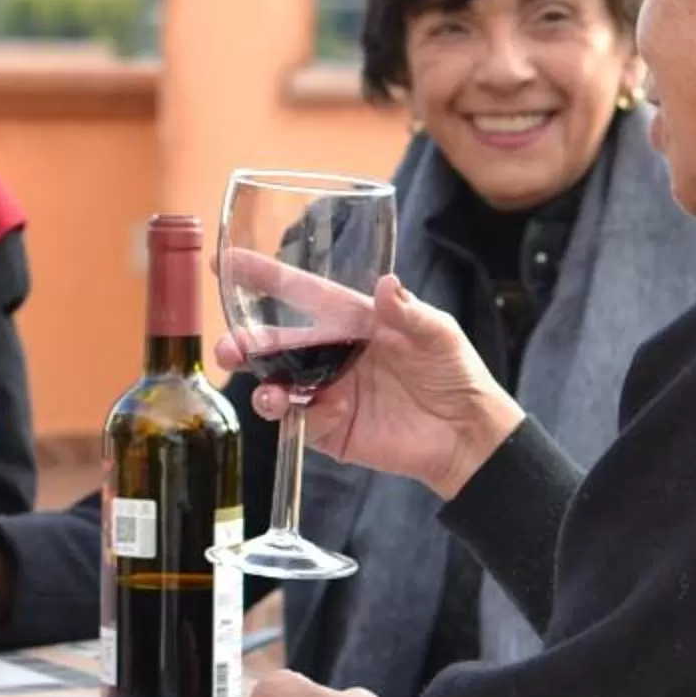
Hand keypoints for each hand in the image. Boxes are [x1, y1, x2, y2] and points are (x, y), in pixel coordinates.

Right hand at [214, 256, 523, 499]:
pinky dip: (299, 414)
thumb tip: (386, 285)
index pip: (301, 293)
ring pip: (279, 384)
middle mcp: (334, 355)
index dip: (265, 278)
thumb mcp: (439, 334)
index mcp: (354, 321)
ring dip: (262, 383)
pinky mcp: (334, 429)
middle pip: (277, 344)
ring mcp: (330, 392)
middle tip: (228, 347)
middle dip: (245, 343)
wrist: (469, 434)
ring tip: (260, 387)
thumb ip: (409, 312)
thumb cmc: (456, 374)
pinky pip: (302, 421)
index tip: (226, 263)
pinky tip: (313, 408)